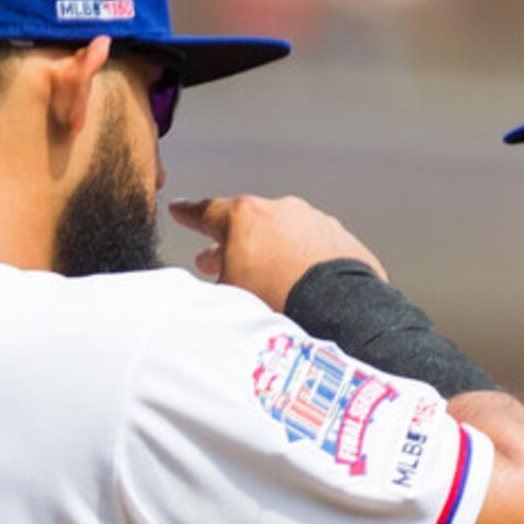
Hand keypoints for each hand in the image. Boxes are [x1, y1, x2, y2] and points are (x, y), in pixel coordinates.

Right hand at [170, 195, 386, 310]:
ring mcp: (316, 223)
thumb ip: (208, 291)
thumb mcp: (223, 299)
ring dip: (271, 255)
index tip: (180, 210)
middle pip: (247, 226)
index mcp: (244, 217)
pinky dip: (304, 264)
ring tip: (264, 281)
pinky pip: (315, 251)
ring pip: (284, 236)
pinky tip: (301, 286)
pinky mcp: (343, 242)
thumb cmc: (277, 305)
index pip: (206, 211)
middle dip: (230, 244)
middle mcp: (281, 211)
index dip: (189, 214)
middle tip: (215, 261)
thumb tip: (201, 301)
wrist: (338, 313)